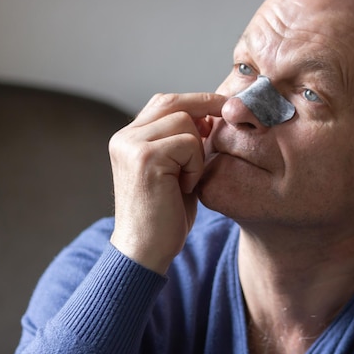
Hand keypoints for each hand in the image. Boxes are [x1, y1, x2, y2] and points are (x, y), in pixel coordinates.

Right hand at [108, 93, 225, 273]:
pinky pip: (188, 144)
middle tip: (229, 113)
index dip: (195, 102)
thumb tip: (208, 117)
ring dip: (198, 150)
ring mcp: (131, 145)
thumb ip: (183, 143)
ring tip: (189, 179)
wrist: (145, 251)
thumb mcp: (174, 172)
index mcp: (128, 139)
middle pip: (172, 102)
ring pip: (184, 121)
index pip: (164, 103)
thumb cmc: (163, 216)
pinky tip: (185, 188)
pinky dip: (196, 165)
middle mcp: (124, 137)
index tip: (221, 106)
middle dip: (205, 105)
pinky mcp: (145, 157)